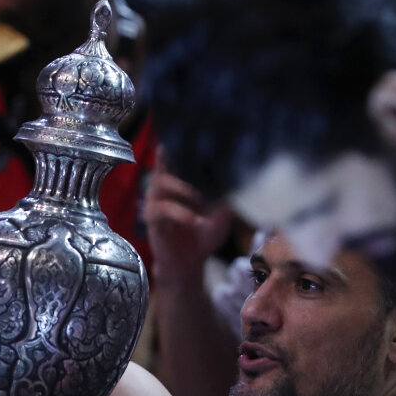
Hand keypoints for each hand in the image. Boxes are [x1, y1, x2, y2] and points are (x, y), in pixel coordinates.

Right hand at [143, 147, 232, 286]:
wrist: (189, 264)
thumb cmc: (204, 235)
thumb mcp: (223, 213)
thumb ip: (228, 194)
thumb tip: (243, 174)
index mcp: (178, 182)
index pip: (173, 156)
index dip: (176, 144)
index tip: (188, 130)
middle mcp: (163, 187)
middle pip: (165, 165)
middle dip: (183, 165)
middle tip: (203, 168)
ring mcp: (155, 202)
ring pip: (161, 183)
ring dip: (182, 188)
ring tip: (199, 198)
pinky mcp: (152, 220)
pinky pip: (162, 209)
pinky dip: (179, 213)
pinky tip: (193, 220)